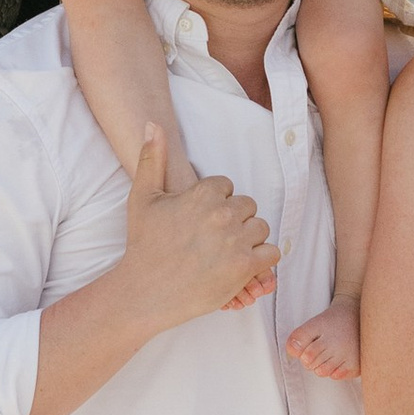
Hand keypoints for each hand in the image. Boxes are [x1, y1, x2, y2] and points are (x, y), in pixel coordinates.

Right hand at [120, 129, 277, 328]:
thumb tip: (153, 123)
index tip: (201, 221)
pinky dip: (261, 259)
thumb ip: (152, 157)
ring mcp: (236, 240)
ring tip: (226, 252)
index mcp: (203, 194)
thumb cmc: (144, 245)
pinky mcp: (245, 266)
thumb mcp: (142, 196)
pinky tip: (241, 264)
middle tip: (214, 239)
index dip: (215, 203)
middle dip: (234, 220)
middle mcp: (223, 213)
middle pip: (247, 206)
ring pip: (260, 227)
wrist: (146, 291)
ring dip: (248, 238)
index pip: (227, 187)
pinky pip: (271, 253)